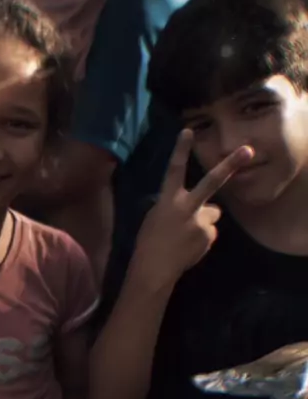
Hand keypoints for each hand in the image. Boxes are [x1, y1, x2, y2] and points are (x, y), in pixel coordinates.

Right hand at [133, 129, 252, 285]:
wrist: (155, 268)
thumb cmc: (149, 240)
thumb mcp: (157, 215)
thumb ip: (178, 205)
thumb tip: (203, 205)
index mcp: (168, 199)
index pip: (174, 170)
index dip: (180, 150)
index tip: (188, 130)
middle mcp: (187, 207)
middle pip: (212, 182)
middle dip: (231, 165)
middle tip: (249, 150)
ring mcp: (201, 222)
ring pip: (212, 213)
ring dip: (204, 220)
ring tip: (186, 234)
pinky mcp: (209, 236)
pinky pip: (210, 230)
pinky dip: (202, 236)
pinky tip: (189, 245)